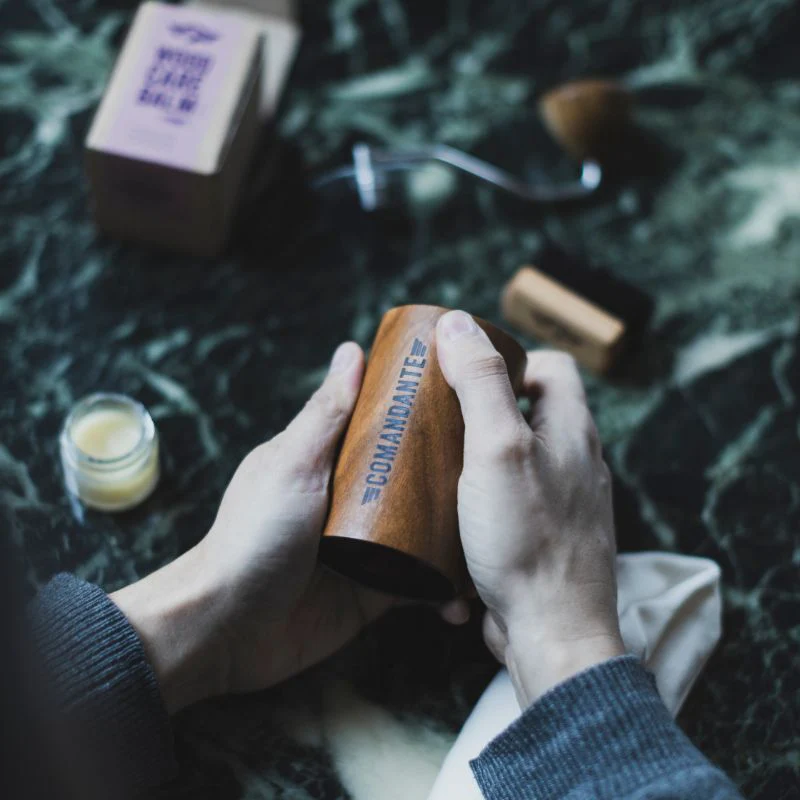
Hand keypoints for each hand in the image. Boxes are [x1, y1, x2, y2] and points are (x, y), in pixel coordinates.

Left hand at [112, 343, 465, 712]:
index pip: (384, 425)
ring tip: (501, 523)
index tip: (468, 397)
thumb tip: (353, 351)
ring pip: (424, 529)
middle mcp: (352, 499)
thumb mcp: (293, 465)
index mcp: (329, 461)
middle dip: (453, 474)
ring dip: (457, 530)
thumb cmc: (253, 536)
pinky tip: (471, 587)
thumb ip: (326, 414)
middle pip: (412, 477)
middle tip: (500, 464)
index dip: (422, 412)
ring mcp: (367, 546)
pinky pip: (420, 583)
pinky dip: (444, 585)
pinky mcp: (376, 591)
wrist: (230, 629)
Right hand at [436, 311, 624, 706]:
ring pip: (515, 461)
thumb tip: (457, 324)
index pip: (552, 367)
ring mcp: (561, 503)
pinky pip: (508, 504)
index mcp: (572, 431)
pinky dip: (480, 503)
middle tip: (439, 420)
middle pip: (530, 413)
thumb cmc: (528, 540)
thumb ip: (481, 383)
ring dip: (475, 460)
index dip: (510, 360)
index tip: (466, 376)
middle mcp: (574, 463)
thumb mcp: (498, 449)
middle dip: (482, 411)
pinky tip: (451, 517)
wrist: (552, 634)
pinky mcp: (542, 538)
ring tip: (435, 468)